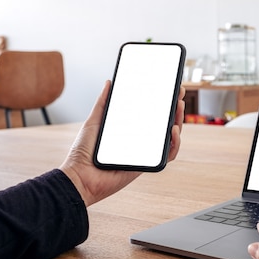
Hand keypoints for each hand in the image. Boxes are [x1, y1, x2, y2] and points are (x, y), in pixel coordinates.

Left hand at [60, 80, 184, 205]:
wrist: (80, 176)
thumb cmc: (83, 153)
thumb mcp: (94, 121)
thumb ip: (103, 103)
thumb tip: (110, 83)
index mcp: (130, 130)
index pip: (151, 114)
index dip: (162, 101)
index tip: (169, 87)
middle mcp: (140, 141)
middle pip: (164, 124)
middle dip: (175, 107)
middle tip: (179, 92)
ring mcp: (145, 153)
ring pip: (170, 138)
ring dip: (178, 121)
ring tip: (178, 107)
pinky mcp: (147, 165)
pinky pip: (167, 155)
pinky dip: (175, 143)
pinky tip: (173, 130)